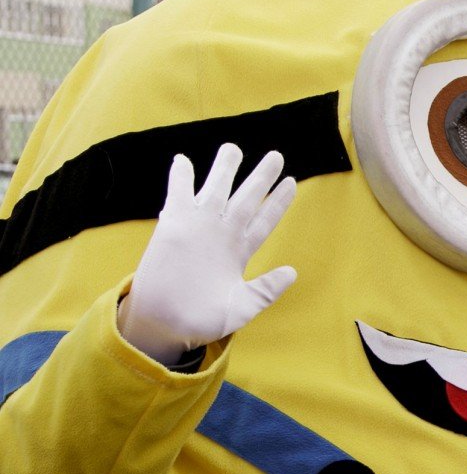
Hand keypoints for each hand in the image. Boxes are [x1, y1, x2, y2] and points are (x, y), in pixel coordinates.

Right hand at [117, 144, 297, 364]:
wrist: (167, 326)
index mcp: (240, 252)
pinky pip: (178, 197)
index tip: (291, 183)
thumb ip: (267, 289)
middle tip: (276, 155)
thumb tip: (292, 272)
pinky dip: (180, 179)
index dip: (278, 202)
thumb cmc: (204, 320)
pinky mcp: (172, 228)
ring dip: (224, 170)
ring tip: (233, 148)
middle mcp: (222, 235)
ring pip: (215, 191)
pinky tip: (183, 161)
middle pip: (245, 199)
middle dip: (260, 177)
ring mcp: (198, 229)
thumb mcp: (243, 307)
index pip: (264, 220)